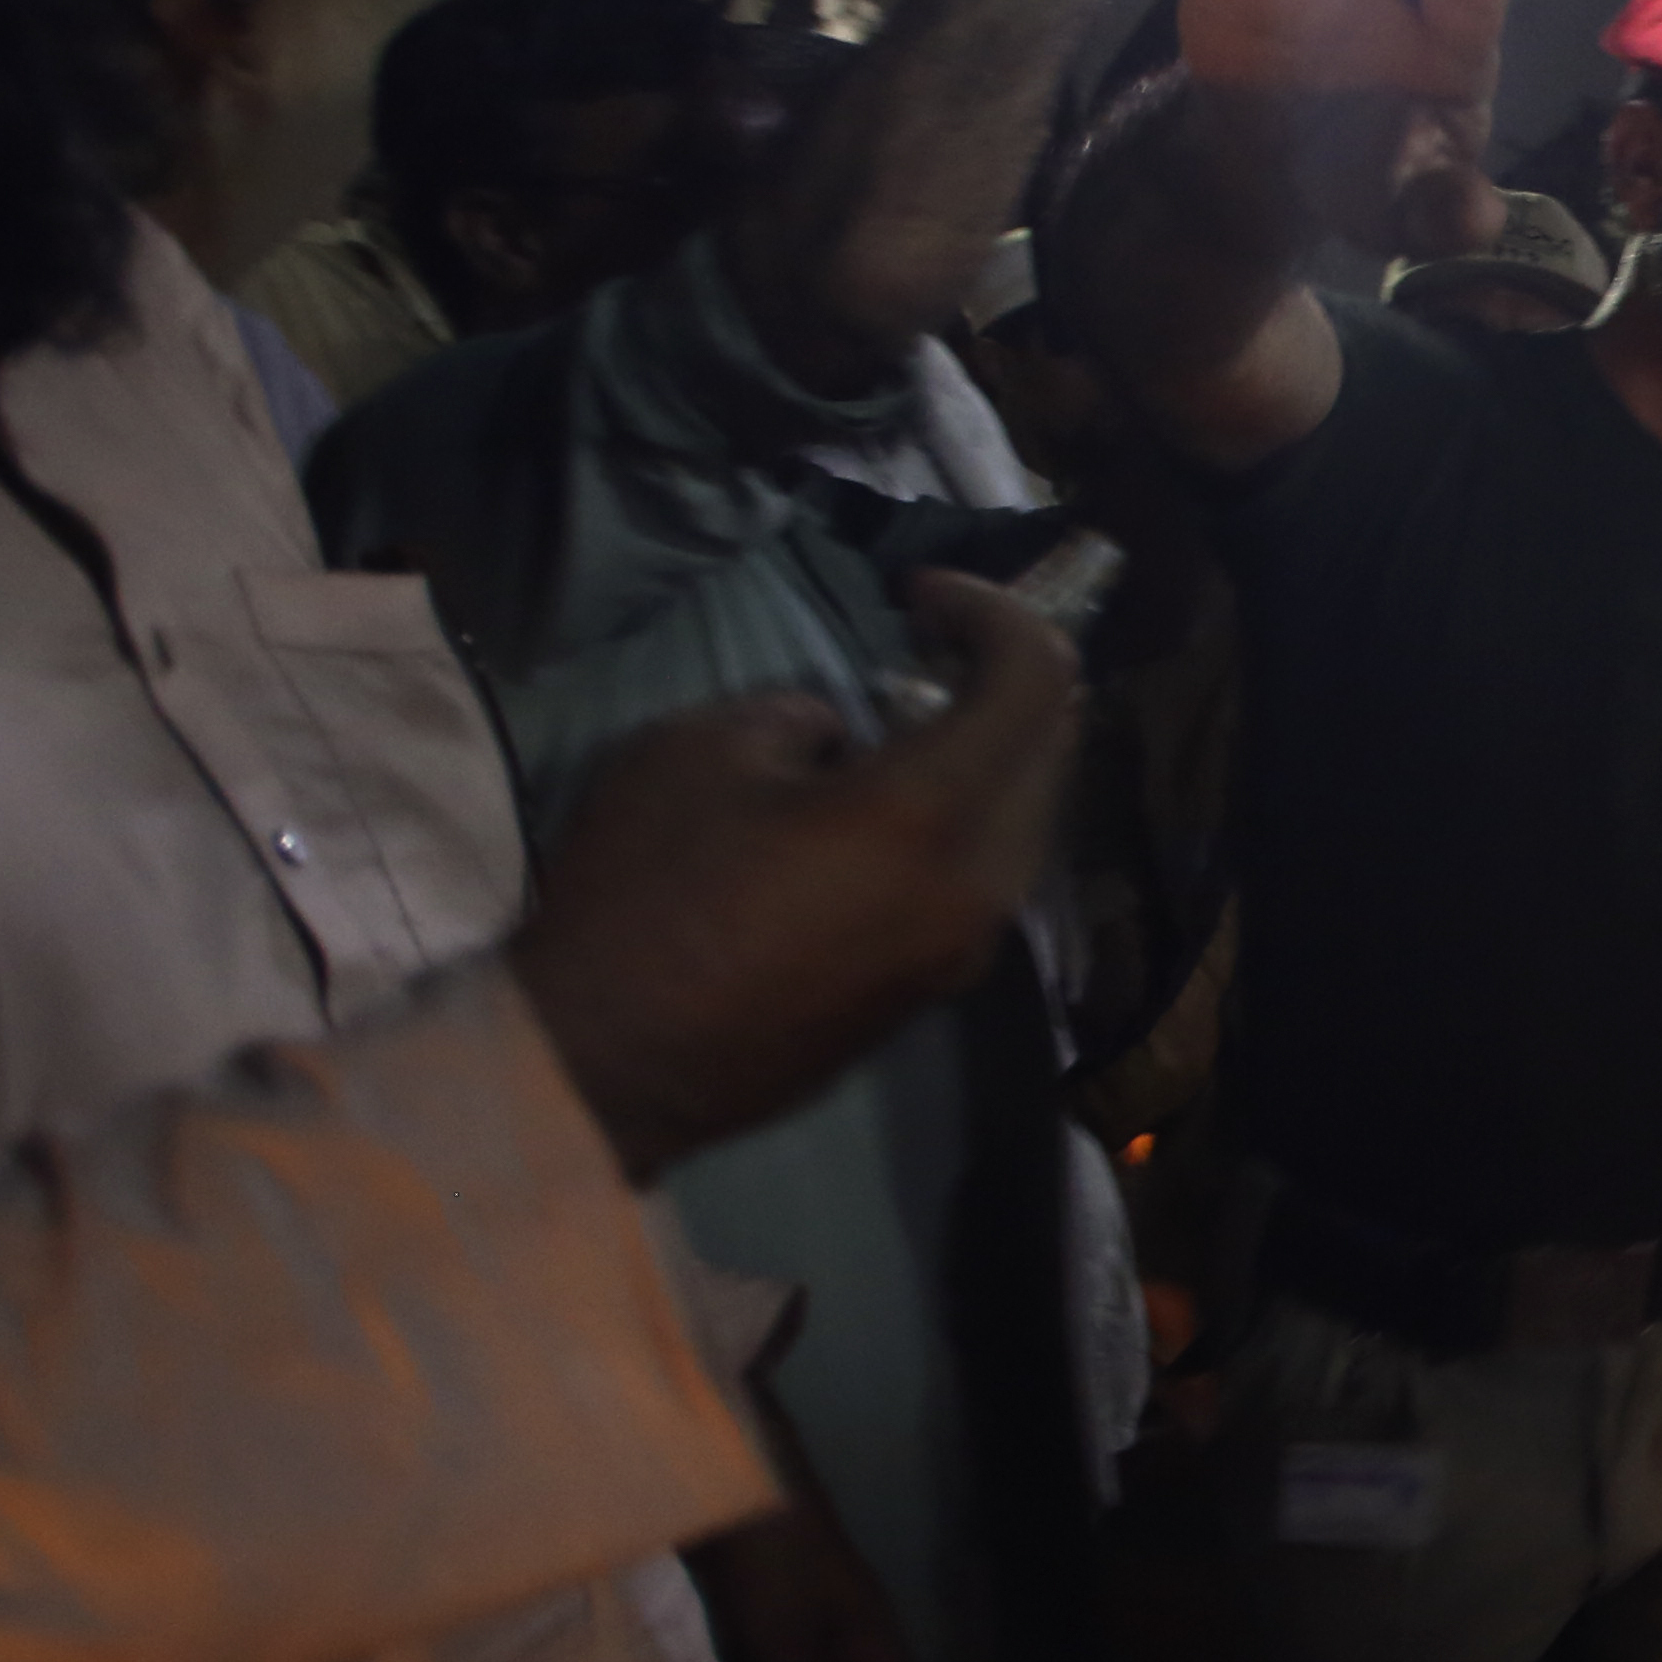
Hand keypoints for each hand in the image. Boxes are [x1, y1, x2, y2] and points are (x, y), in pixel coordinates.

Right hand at [510, 572, 1081, 1181]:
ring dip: (991, 751)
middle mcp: (981, 885)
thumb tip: (843, 736)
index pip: (1034, 678)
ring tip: (909, 716)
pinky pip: (987, 875)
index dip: (994, 611)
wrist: (609, 1066)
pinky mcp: (936, 988)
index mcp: (932, 813)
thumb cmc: (643, 896)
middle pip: (1052, 747)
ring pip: (1028, 817)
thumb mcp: (699, 751)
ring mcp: (967, 948)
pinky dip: (967, 815)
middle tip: (930, 644)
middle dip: (1007, 676)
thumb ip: (798, 718)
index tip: (918, 595)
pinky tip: (894, 799)